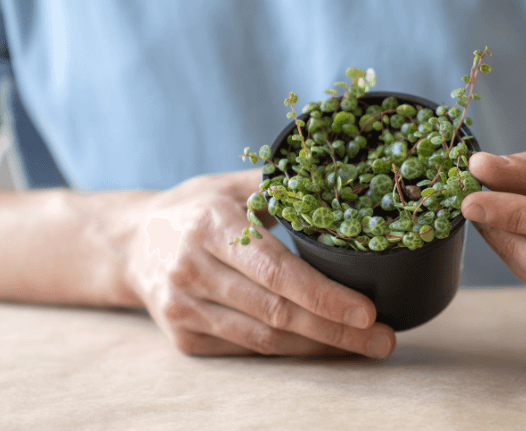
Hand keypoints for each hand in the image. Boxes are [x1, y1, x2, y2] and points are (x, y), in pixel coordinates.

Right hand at [123, 169, 395, 356]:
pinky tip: (321, 345)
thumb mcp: (231, 186)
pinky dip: (288, 351)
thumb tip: (345, 186)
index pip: (275, 270)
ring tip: (364, 347)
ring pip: (263, 340)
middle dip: (335, 331)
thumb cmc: (194, 209)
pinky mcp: (183, 336)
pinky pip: (245, 349)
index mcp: (210, 227)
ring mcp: (183, 309)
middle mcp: (192, 271)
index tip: (367, 310)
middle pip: (275, 312)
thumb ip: (282, 186)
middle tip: (382, 339)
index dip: (323, 296)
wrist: (131, 243)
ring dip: (318, 347)